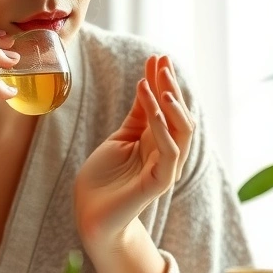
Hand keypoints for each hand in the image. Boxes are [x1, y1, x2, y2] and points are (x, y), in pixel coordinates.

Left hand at [74, 55, 193, 249]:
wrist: (91, 215)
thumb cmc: (103, 180)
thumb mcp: (120, 138)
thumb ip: (137, 116)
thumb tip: (146, 84)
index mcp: (156, 141)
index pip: (166, 107)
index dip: (162, 82)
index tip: (157, 57)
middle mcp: (166, 153)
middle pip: (179, 115)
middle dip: (171, 86)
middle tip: (161, 62)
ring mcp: (166, 167)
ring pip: (181, 131)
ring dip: (171, 104)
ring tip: (160, 81)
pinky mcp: (160, 182)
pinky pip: (169, 149)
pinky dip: (162, 126)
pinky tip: (151, 105)